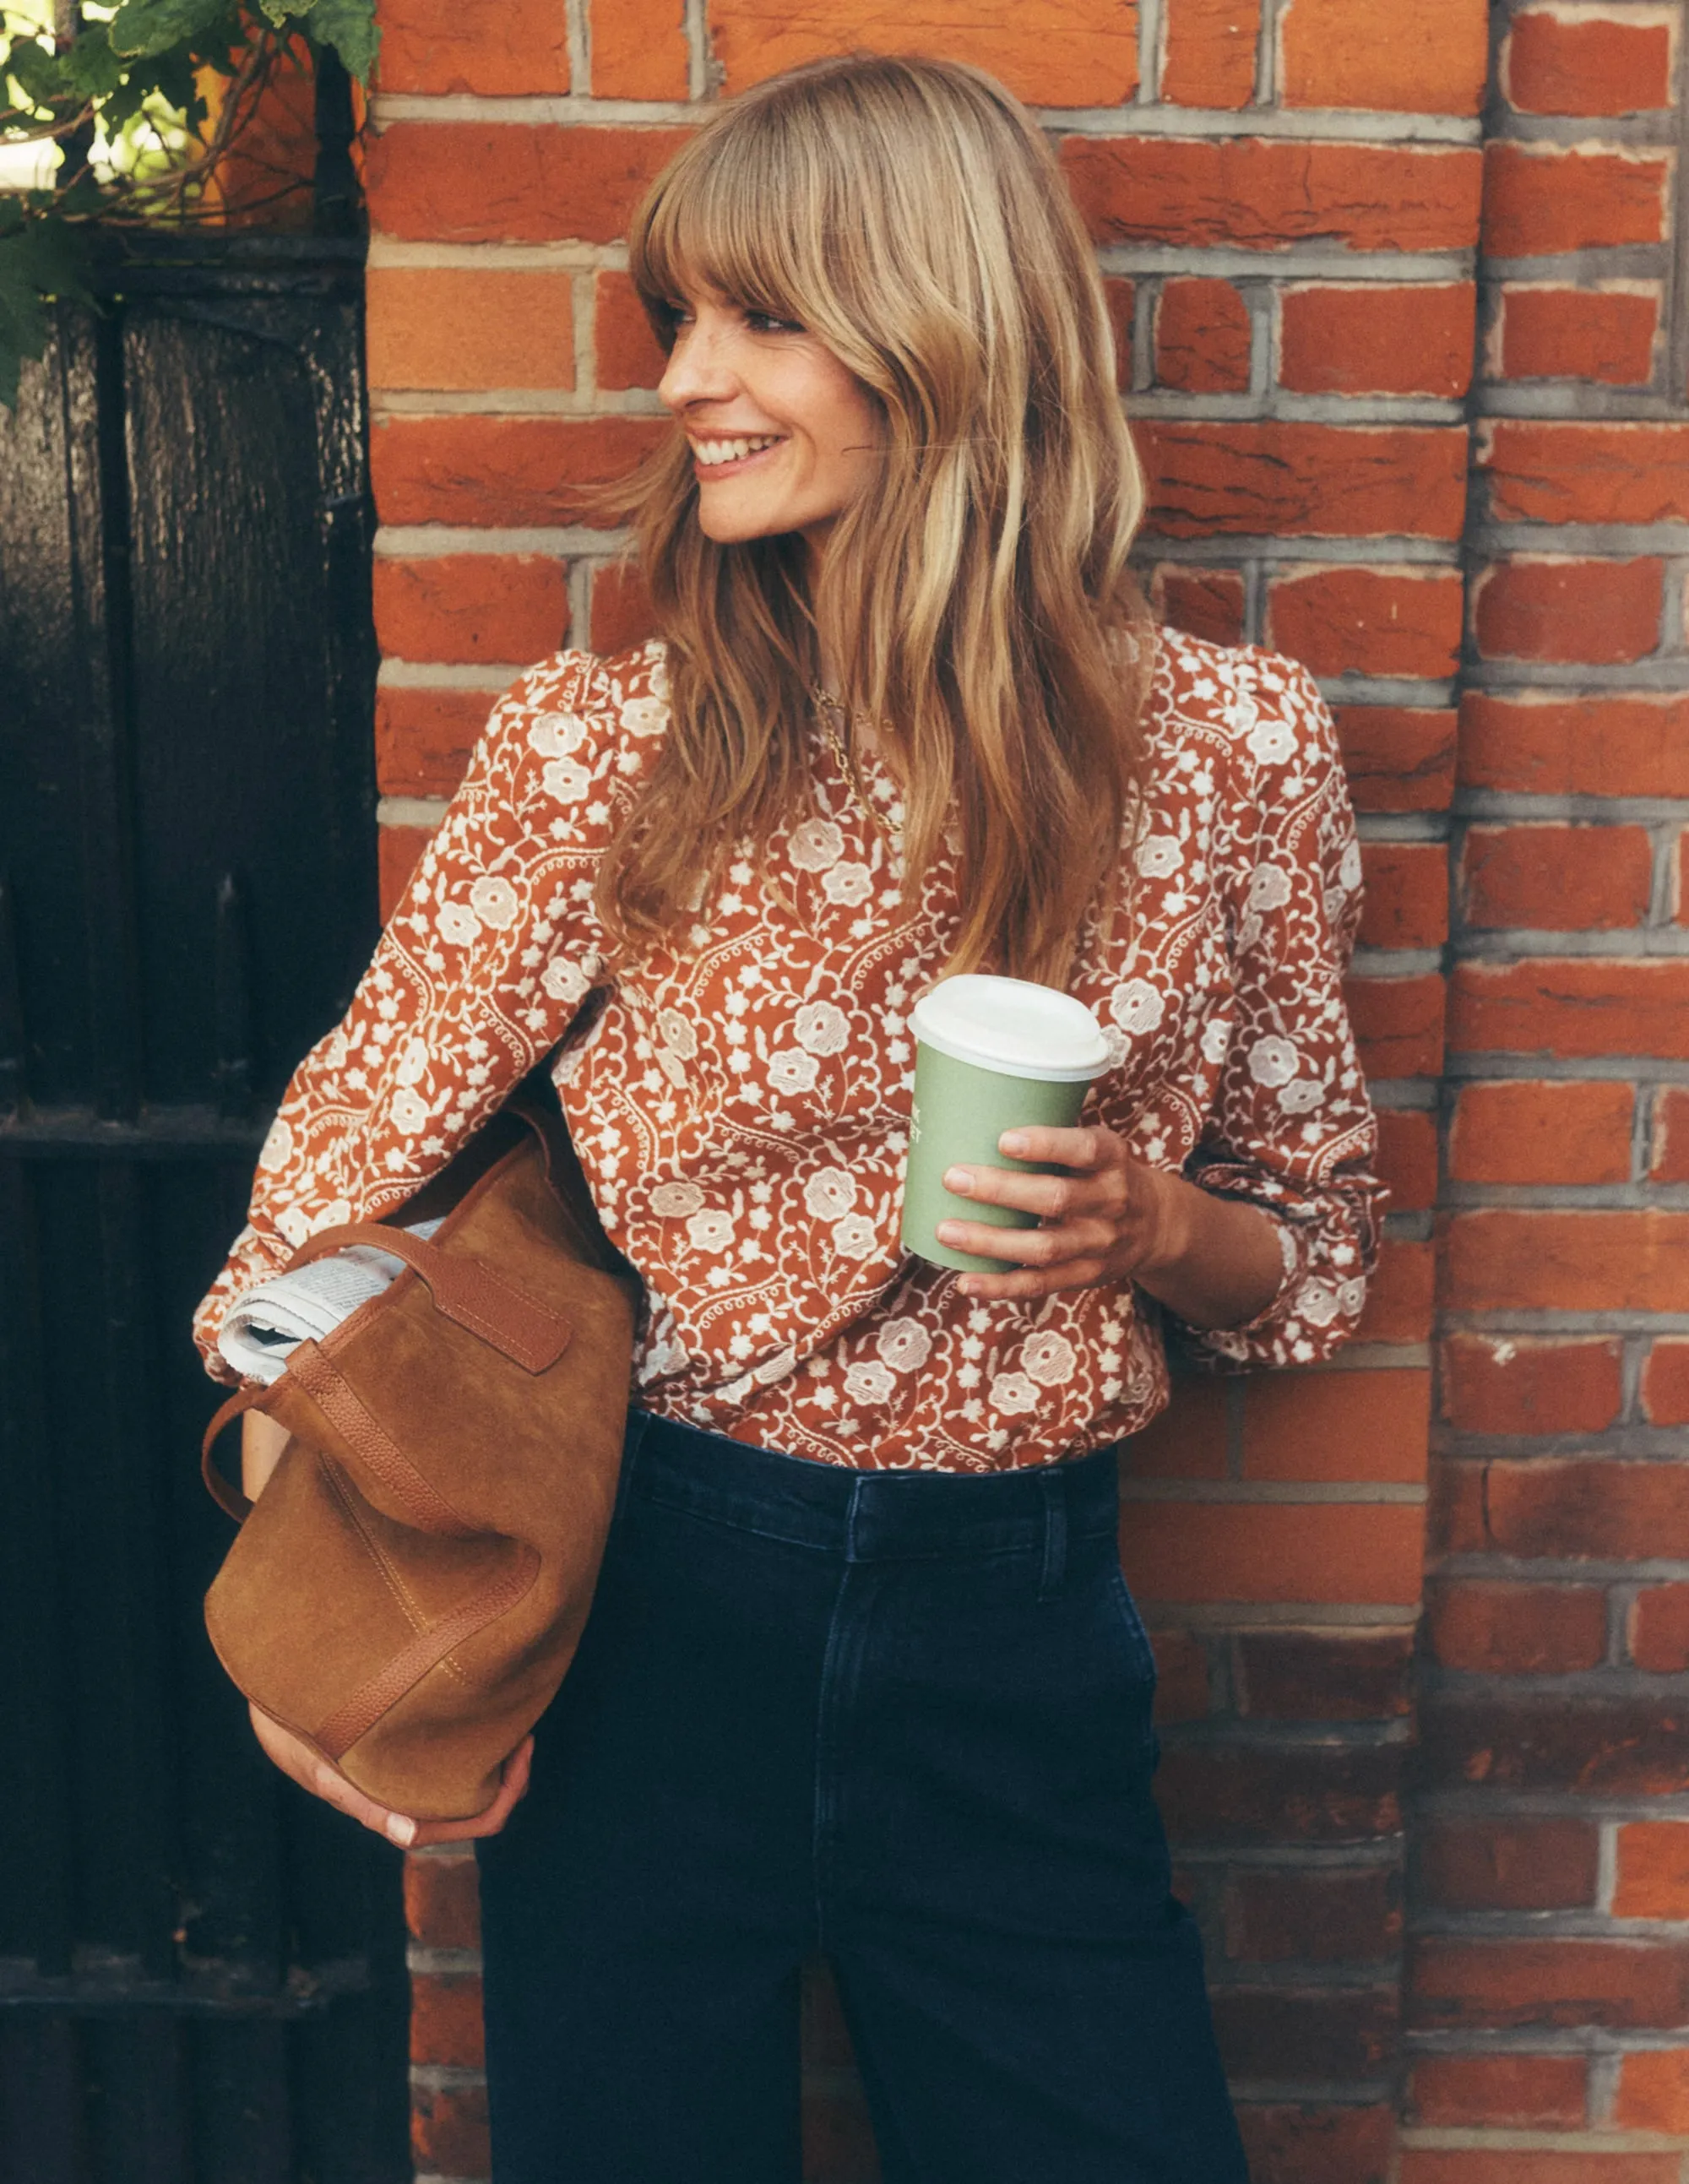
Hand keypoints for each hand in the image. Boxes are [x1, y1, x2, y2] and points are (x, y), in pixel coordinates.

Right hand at [248, 1703, 532, 1846]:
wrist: (277, 1717)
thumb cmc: (302, 1745)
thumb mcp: (329, 1771)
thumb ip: (366, 1805)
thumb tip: (408, 1835)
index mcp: (405, 1814)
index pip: (478, 1820)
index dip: (510, 1791)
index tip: (523, 1746)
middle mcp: (416, 1801)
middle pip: (486, 1803)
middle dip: (513, 1772)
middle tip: (525, 1726)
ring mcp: (415, 1780)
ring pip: (475, 1781)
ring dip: (496, 1756)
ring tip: (509, 1714)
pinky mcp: (409, 1757)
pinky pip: (456, 1758)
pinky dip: (476, 1741)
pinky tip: (480, 1708)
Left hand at [935, 1124, 1182, 1302]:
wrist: (1157, 1225)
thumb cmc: (1102, 1174)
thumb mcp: (1097, 1147)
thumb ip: (1053, 1139)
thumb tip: (970, 1119)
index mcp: (1113, 1159)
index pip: (1084, 1150)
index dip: (1045, 1145)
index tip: (1003, 1139)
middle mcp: (1111, 1201)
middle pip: (1055, 1199)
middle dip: (1000, 1190)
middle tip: (953, 1178)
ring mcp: (1100, 1244)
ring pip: (1043, 1247)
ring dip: (990, 1241)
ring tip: (946, 1230)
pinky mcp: (1087, 1275)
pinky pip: (1041, 1285)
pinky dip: (1002, 1286)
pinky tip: (967, 1281)